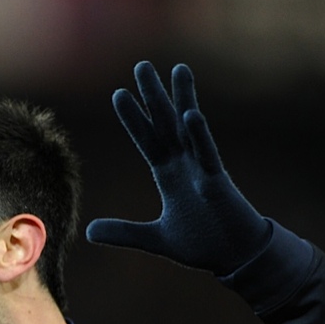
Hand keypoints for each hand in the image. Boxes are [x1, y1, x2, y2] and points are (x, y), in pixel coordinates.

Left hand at [86, 61, 269, 275]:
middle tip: (142, 66)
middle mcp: (186, 166)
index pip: (148, 140)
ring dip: (183, 100)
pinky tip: (191, 113)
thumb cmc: (202, 243)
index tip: (120, 93)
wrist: (235, 257)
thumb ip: (124, 232)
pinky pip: (207, 154)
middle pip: (166, 124)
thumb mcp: (154, 238)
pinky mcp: (218, 183)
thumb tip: (89, 231)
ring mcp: (202, 170)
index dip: (134, 119)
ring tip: (178, 69)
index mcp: (170, 176)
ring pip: (189, 129)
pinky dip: (199, 135)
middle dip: (154, 96)